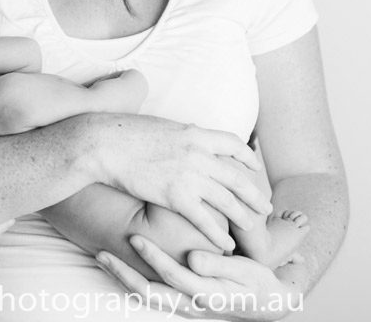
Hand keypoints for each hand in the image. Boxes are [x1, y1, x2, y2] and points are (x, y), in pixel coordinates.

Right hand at [94, 114, 272, 251]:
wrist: (104, 142)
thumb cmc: (124, 132)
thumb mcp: (161, 126)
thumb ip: (180, 134)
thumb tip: (186, 134)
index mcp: (195, 133)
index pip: (233, 143)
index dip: (247, 157)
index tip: (254, 166)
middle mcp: (198, 154)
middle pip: (238, 176)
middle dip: (255, 194)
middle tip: (265, 206)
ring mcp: (189, 176)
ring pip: (228, 200)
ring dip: (243, 215)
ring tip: (252, 227)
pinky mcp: (175, 196)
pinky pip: (205, 219)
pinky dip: (219, 234)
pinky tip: (226, 243)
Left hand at [96, 235, 302, 320]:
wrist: (266, 304)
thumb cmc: (256, 283)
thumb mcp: (245, 272)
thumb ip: (219, 265)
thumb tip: (192, 259)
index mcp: (205, 293)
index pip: (172, 275)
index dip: (152, 256)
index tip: (135, 237)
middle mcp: (189, 304)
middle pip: (148, 293)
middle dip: (122, 274)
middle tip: (102, 253)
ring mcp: (182, 306)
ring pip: (144, 296)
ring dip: (121, 278)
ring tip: (101, 258)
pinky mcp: (179, 302)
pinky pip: (150, 294)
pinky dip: (130, 280)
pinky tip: (118, 266)